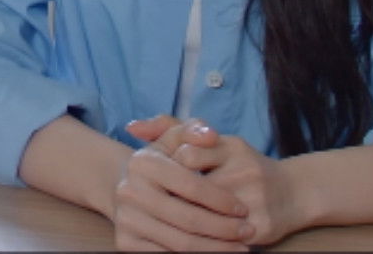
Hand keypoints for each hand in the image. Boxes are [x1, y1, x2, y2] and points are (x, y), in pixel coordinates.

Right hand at [110, 115, 252, 250]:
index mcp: (142, 163)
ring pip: (180, 244)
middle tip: (247, 232)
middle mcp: (129, 191)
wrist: (129, 190)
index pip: (191, 185)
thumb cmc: (163, 165)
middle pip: (188, 219)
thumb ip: (194, 130)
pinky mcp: (125, 243)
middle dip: (223, 229)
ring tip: (240, 248)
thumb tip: (210, 135)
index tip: (243, 210)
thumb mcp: (175, 141)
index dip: (221, 200)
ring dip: (215, 249)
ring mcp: (126, 220)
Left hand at [172, 134, 309, 246]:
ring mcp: (255, 200)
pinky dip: (205, 241)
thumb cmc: (242, 166)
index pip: (186, 156)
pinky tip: (192, 240)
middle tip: (161, 206)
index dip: (170, 172)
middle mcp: (245, 170)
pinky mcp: (261, 227)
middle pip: (194, 188)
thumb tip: (130, 127)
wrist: (295, 193)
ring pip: (205, 217)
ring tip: (173, 222)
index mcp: (232, 148)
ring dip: (186, 222)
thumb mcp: (213, 141)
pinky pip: (223, 239)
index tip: (165, 180)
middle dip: (174, 199)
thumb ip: (171, 129)